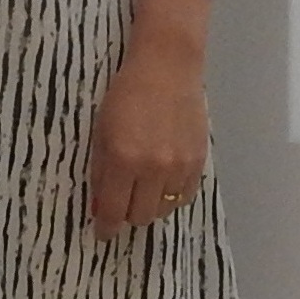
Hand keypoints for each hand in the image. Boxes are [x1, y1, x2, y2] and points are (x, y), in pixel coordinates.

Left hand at [84, 45, 207, 234]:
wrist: (167, 66)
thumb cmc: (126, 94)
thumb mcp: (102, 132)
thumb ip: (101, 172)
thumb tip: (101, 207)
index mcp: (124, 160)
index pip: (114, 211)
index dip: (106, 227)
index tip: (103, 231)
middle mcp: (153, 168)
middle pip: (140, 216)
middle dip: (128, 214)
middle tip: (123, 201)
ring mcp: (180, 165)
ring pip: (164, 209)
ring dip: (151, 204)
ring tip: (145, 186)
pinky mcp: (199, 160)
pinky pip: (185, 196)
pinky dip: (172, 195)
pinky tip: (164, 179)